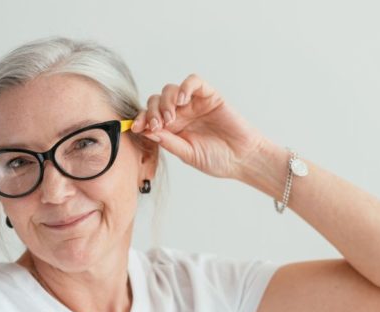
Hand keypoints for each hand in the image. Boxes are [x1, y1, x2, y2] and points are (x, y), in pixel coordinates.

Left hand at [131, 73, 266, 178]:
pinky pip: (193, 82)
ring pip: (170, 90)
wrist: (242, 159)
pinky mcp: (209, 95)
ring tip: (172, 118)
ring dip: (166, 102)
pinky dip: (185, 87)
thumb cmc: (217, 160)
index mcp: (172, 129)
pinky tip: (183, 101)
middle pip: (156, 101)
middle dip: (152, 112)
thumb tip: (146, 131)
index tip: (136, 128)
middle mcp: (180, 114)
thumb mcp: (188, 154)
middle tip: (158, 125)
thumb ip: (168, 142)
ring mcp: (194, 104)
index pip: (150, 117)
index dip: (141, 119)